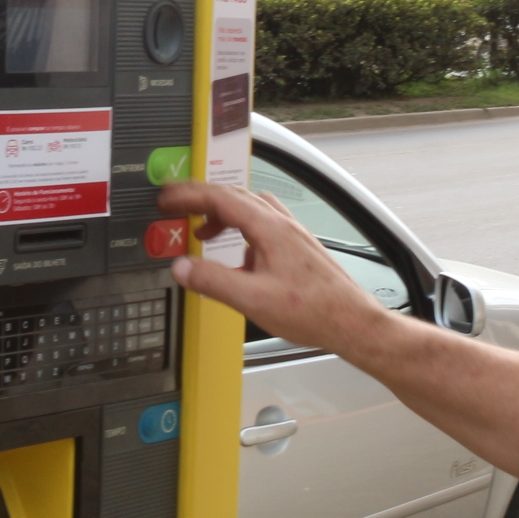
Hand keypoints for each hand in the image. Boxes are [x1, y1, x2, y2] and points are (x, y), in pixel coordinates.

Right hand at [156, 181, 399, 358]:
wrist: (351, 322)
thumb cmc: (314, 311)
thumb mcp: (253, 300)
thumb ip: (213, 281)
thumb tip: (183, 267)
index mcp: (270, 229)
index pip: (221, 197)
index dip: (189, 195)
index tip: (166, 198)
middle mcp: (282, 225)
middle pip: (234, 197)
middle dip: (201, 199)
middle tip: (176, 207)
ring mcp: (291, 235)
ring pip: (250, 210)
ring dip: (221, 214)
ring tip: (202, 232)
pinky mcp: (297, 249)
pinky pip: (262, 226)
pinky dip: (240, 231)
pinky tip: (237, 256)